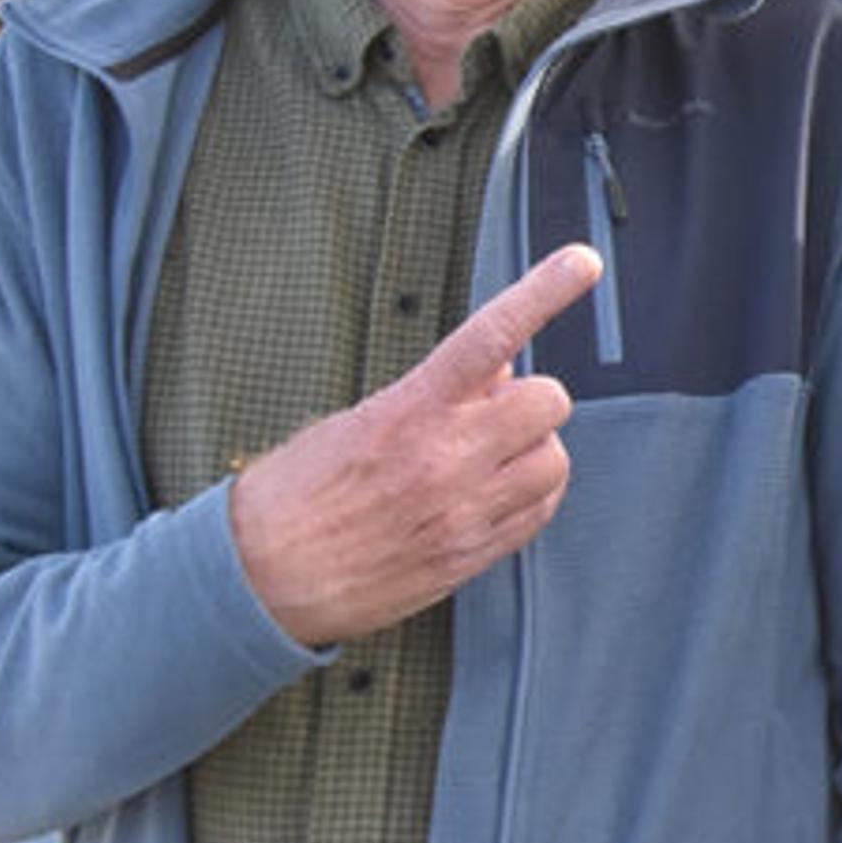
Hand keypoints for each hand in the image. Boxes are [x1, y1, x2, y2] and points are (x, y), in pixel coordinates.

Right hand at [228, 245, 604, 648]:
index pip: (491, 335)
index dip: (543, 292)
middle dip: (527, 401)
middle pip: (547, 400)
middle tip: (491, 415)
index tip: (579, 264)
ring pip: (555, 459)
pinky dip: (530, 496)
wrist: (261, 579)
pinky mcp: (473, 554)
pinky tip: (491, 496)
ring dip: (532, 452)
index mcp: (409, 410)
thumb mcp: (351, 420)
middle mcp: (446, 457)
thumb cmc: (294, 497)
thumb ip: (431, 393)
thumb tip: (492, 369)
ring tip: (486, 461)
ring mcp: (465, 509)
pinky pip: (541, 511)